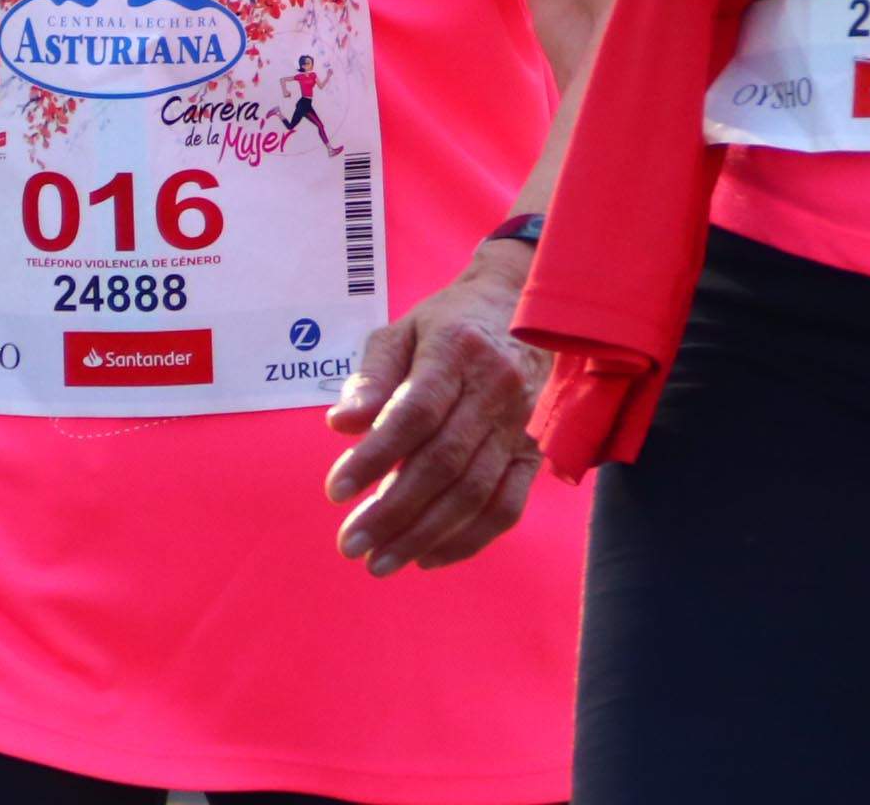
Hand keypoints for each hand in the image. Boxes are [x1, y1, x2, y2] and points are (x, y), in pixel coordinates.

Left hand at [325, 239, 544, 575]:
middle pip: (445, 462)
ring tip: (380, 562)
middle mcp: (495, 389)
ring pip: (475, 492)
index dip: (376, 457)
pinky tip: (428, 557)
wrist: (519, 307)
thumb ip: (371, 378)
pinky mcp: (534, 451)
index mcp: (456, 351)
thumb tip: (341, 425)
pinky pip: (508, 506)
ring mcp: (520, 424)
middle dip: (393, 511)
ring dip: (424, 535)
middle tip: (350, 544)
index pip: (416, 413)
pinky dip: (469, 540)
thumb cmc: (447, 325)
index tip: (335, 492)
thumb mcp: (401, 333)